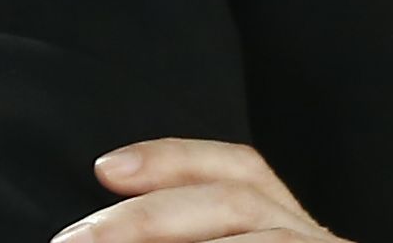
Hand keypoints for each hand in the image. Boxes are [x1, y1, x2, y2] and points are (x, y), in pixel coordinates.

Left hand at [54, 138, 346, 242]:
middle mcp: (316, 237)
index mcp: (291, 230)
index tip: (105, 167)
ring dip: (161, 229)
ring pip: (247, 222)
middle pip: (238, 195)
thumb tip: (105, 226)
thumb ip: (183, 228)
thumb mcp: (219, 241)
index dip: (174, 158)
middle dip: (148, 213)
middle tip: (76, 239)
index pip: (243, 169)